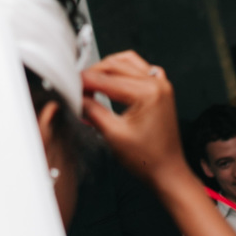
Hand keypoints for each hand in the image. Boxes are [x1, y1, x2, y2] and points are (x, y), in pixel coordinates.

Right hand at [81, 52, 190, 189]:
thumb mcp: (113, 135)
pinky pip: (139, 70)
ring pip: (127, 62)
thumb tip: (77, 98)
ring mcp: (161, 85)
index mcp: (148, 92)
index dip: (83, 82)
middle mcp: (157, 83)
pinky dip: (123, 72)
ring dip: (106, 69)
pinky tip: (112, 82)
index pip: (106, 79)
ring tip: (91, 84)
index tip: (69, 85)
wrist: (167, 172)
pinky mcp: (160, 90)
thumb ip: (92, 111)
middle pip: (115, 65)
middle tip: (77, 88)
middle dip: (92, 74)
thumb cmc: (148, 159)